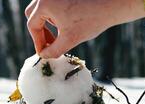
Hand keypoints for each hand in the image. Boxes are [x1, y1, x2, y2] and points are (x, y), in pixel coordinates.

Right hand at [25, 0, 144, 57]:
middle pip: (34, 14)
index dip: (38, 42)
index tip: (44, 53)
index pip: (33, 26)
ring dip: (48, 23)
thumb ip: (53, 51)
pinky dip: (56, 16)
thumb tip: (43, 56)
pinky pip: (53, 4)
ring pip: (44, 9)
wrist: (112, 4)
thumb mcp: (70, 40)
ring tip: (60, 35)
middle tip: (49, 44)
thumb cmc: (91, 20)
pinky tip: (68, 25)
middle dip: (40, 31)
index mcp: (44, 3)